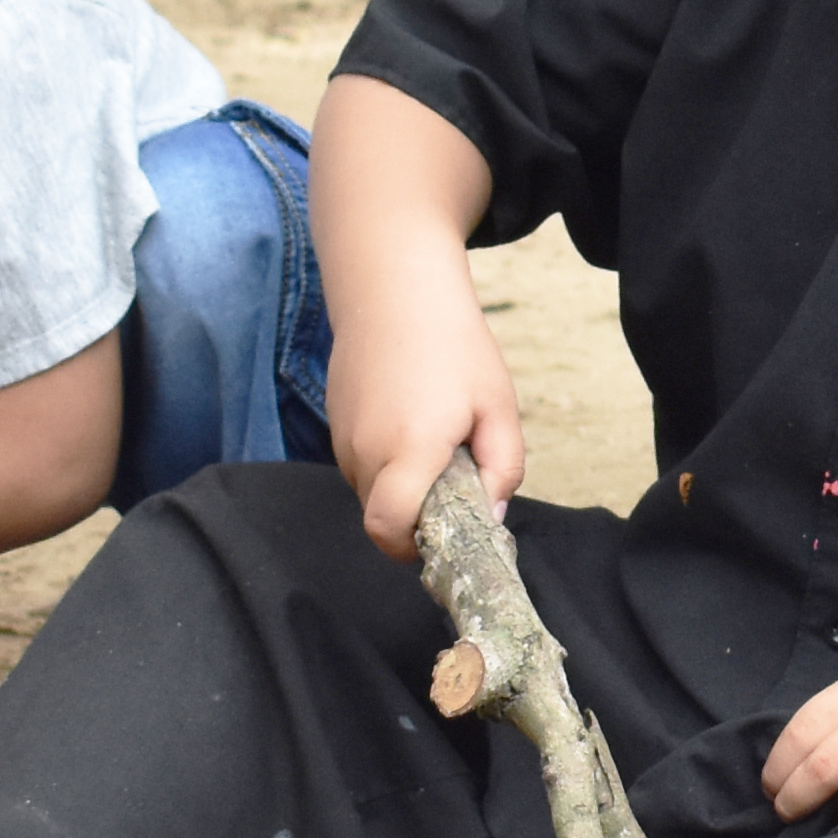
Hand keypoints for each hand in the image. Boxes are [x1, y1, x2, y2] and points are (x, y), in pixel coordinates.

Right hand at [326, 302, 522, 558]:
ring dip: (401, 488)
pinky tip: (411, 422)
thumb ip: (503, 469)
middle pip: (381, 518)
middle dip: (416, 518)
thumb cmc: (454, 345)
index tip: (444, 539)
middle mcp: (364, 450)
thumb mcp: (499, 407)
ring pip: (369, 493)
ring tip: (434, 441)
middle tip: (453, 483)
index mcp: (408, 450)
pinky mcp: (334, 422)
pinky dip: (384, 463)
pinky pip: (359, 465)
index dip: (412, 549)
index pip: (388, 530)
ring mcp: (342, 437)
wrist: (394, 288)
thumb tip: (493, 517)